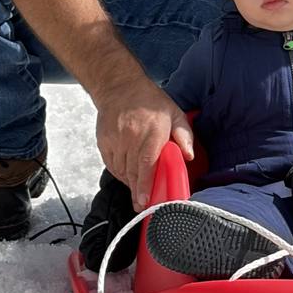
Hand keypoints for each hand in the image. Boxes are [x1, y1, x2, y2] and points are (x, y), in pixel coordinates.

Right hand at [94, 76, 194, 209]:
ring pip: (121, 170)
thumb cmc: (150, 102)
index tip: (144, 201)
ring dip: (129, 182)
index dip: (144, 186)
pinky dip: (119, 173)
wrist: (119, 87)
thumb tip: (188, 155)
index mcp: (152, 133)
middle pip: (133, 172)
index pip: (147, 165)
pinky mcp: (104, 141)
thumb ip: (184, 135)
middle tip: (141, 205)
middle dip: (137, 191)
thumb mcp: (175, 113)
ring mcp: (116, 139)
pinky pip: (111, 164)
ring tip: (136, 189)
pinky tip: (126, 174)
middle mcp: (132, 137)